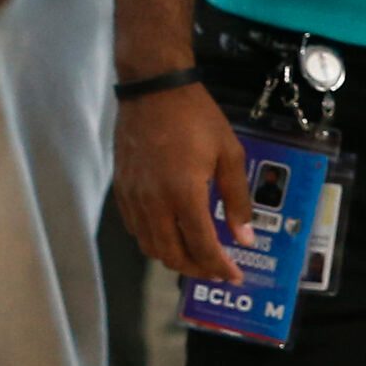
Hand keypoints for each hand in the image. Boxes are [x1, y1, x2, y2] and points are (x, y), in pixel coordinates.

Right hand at [114, 66, 256, 285]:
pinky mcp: (121, 188)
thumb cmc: (196, 118)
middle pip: (171, 254)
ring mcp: (133, 195)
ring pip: (149, 245)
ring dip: (173, 257)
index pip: (201, 246)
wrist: (153, 89)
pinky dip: (153, 240)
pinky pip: (134, 227)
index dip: (219, 267)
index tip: (234, 276)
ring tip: (194, 256)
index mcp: (184, 193)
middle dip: (197, 269)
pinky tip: (169, 233)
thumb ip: (238, 201)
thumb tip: (244, 238)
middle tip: (216, 270)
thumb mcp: (229, 155)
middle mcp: (154, 201)